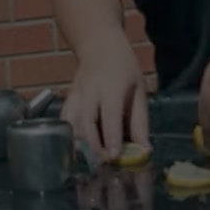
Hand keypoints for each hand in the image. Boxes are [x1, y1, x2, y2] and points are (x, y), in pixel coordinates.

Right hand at [62, 43, 149, 160]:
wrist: (97, 44)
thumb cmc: (123, 67)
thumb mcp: (139, 90)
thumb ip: (140, 122)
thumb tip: (145, 150)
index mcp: (112, 88)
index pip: (110, 115)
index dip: (111, 137)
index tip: (114, 156)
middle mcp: (90, 92)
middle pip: (87, 123)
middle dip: (94, 147)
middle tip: (105, 164)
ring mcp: (75, 96)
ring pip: (73, 125)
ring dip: (81, 145)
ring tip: (92, 161)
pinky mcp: (67, 100)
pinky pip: (65, 122)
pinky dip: (70, 137)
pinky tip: (78, 149)